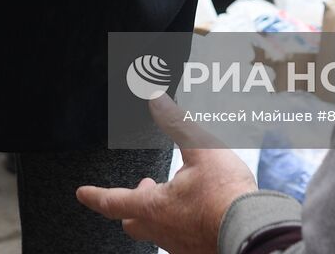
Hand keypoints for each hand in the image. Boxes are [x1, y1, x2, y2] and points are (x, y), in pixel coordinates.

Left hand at [76, 95, 257, 253]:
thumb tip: (155, 97)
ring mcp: (180, 247)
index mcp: (153, 207)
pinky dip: (179, 224)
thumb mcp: (201, 149)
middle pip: (131, 222)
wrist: (252, 231)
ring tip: (174, 197)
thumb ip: (176, 123)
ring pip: (156, 232)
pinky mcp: (197, 253)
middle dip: (130, 204)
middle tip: (144, 187)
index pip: (113, 201)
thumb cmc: (225, 193)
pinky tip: (196, 214)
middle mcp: (161, 232)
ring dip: (158, 214)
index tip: (82, 193)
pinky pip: (179, 240)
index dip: (94, 195)